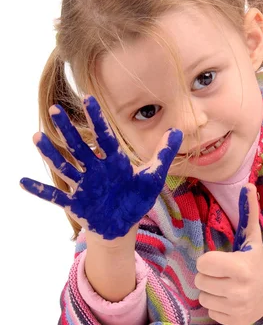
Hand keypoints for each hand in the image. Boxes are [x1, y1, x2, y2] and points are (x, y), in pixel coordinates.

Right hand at [20, 96, 182, 239]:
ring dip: (50, 154)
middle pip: (79, 147)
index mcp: (114, 162)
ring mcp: (84, 186)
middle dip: (68, 130)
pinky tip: (22, 181)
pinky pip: (55, 197)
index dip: (97, 119)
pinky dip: (39, 190)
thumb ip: (164, 154)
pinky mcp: (76, 204)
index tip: (88, 98)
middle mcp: (95, 170)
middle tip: (55, 110)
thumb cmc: (136, 200)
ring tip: (36, 137)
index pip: (104, 136)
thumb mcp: (153, 177)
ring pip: (64, 167)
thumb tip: (179, 130)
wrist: (123, 226)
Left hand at [195, 184, 262, 324]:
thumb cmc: (257, 259)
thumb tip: (248, 184)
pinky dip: (218, 305)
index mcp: (241, 267)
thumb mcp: (252, 236)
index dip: (209, 260)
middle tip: (224, 273)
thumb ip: (248, 212)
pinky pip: (211, 312)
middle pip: (200, 281)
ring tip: (227, 286)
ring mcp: (238, 308)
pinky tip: (231, 299)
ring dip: (212, 291)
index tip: (221, 260)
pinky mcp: (236, 322)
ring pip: (203, 298)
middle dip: (209, 275)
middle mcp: (240, 290)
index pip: (203, 263)